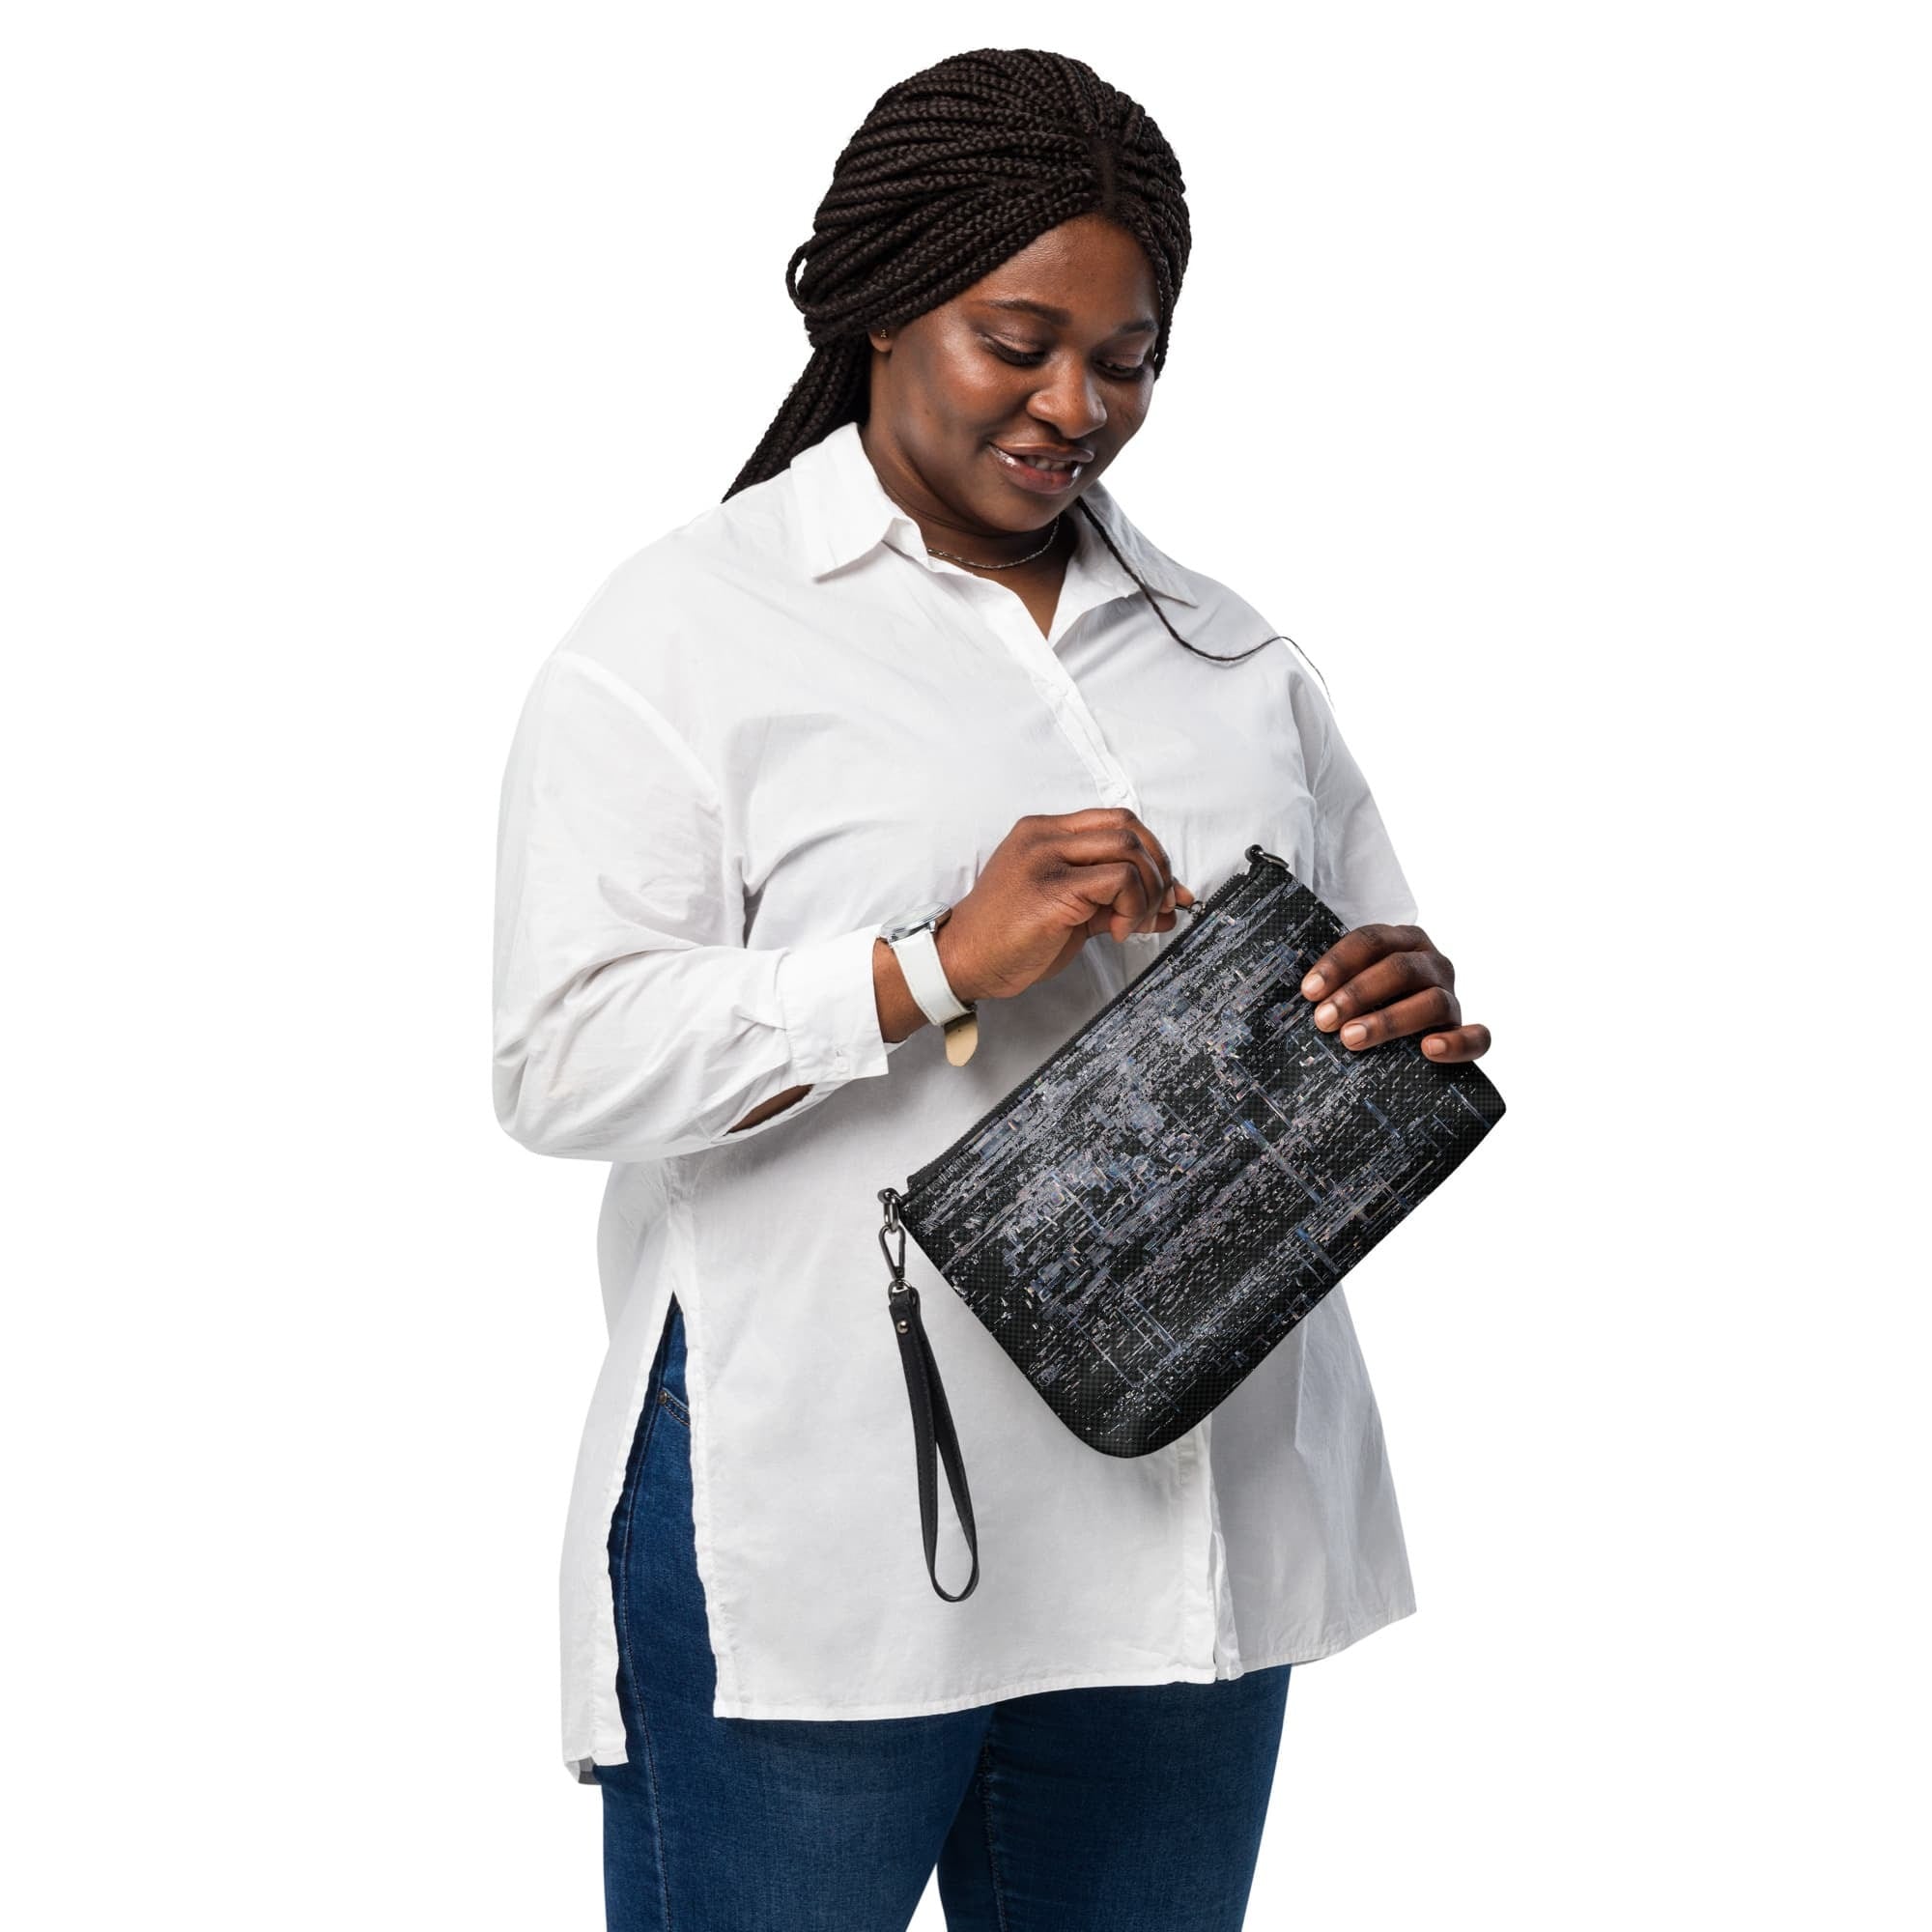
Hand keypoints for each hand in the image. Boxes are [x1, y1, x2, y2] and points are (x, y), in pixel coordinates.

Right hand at [938, 808, 1197, 1003]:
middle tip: (1160, 906)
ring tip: (1134, 924)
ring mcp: (1046, 859)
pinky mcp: (1053, 889)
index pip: (1116, 821)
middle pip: (1129, 829)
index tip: (1166, 889)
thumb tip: (1169, 904)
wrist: (963, 961)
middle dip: (1159, 869)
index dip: (1152, 852)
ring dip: (1149, 891)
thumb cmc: (1009, 939)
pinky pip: (1119, 881)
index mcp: (1044, 833)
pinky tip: (1117, 931)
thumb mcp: (1067, 909)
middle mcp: (1044, 838)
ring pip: (1129, 850)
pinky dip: (1133, 906)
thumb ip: (1112, 899)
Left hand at [1298, 924, 1490, 1062]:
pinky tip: (1429, 1050)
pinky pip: (1477, 1037)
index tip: (1309, 991)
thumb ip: (1331, 985)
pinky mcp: (1464, 1030)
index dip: (1339, 964)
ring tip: (1352, 1039)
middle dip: (1357, 994)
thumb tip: (1294, 998)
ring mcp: (1451, 995)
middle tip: (1323, 1020)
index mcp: (1403, 941)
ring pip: (1432, 1001)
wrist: (1402, 1032)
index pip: (1371, 941)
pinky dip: (1456, 1042)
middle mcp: (1431, 963)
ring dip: (1390, 1020)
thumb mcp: (1349, 984)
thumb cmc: (1364, 1003)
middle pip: (1399, 969)